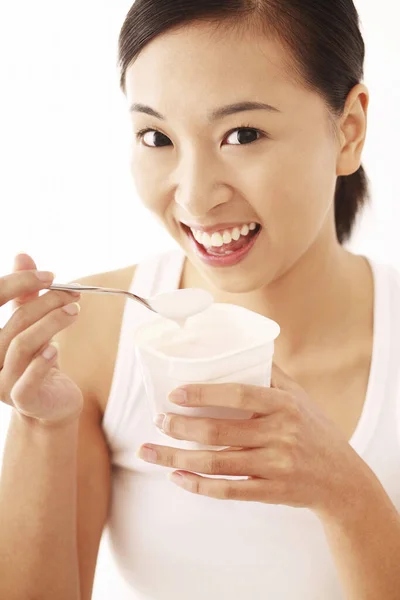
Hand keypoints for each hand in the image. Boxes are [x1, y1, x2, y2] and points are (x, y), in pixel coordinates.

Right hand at [0, 253, 82, 425]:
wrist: (50, 404)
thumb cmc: (37, 360)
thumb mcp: (31, 324)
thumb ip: (25, 294)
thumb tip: (22, 255)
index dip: (19, 283)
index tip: (51, 276)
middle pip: (15, 323)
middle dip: (47, 303)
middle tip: (73, 295)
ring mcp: (0, 382)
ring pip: (22, 345)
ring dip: (52, 323)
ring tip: (75, 311)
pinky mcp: (20, 400)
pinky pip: (28, 379)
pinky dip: (43, 361)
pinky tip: (57, 348)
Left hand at [138, 364, 369, 518]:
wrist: (342, 479)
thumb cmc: (315, 430)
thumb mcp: (299, 396)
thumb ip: (270, 374)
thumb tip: (240, 347)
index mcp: (284, 405)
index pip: (238, 395)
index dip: (203, 393)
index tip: (174, 394)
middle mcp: (280, 435)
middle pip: (219, 431)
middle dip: (181, 426)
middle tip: (158, 421)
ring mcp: (275, 467)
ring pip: (216, 463)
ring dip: (177, 459)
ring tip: (150, 451)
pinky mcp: (271, 493)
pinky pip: (228, 491)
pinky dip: (198, 486)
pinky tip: (177, 478)